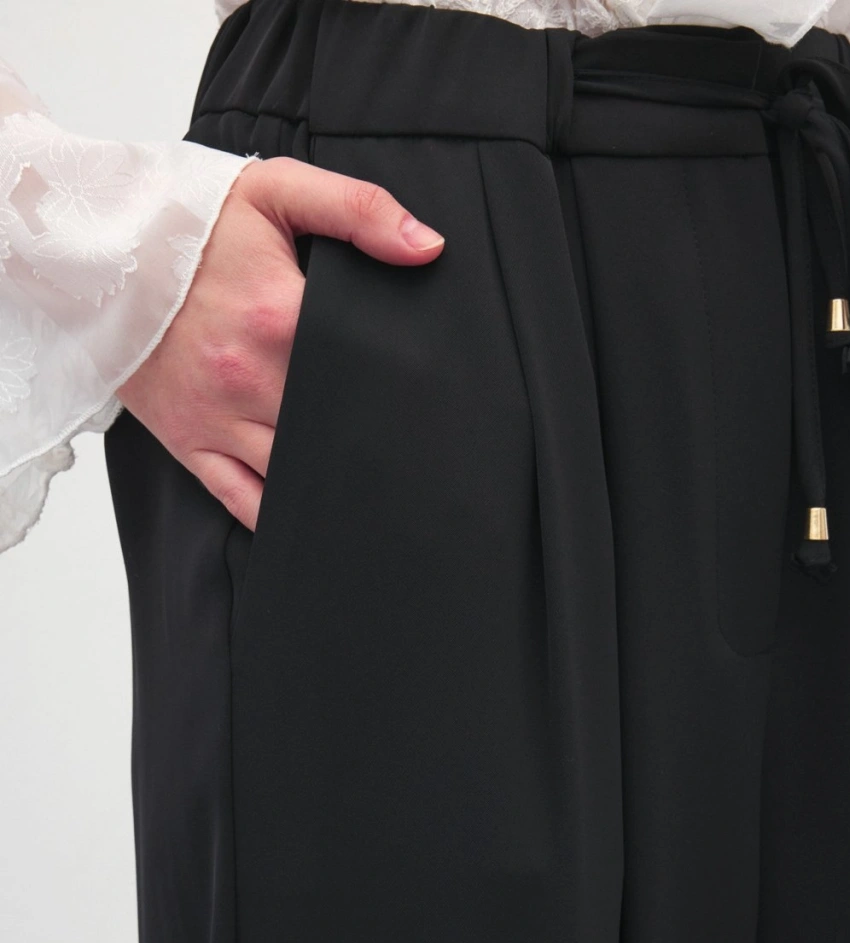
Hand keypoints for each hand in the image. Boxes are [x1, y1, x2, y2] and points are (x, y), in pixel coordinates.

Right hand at [115, 157, 444, 529]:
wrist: (92, 249)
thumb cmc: (186, 221)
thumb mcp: (274, 190)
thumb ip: (358, 210)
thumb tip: (428, 247)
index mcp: (280, 318)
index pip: (365, 371)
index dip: (405, 391)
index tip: (437, 406)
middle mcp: (251, 379)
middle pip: (336, 431)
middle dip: (377, 443)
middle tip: (422, 461)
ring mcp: (219, 419)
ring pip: (296, 475)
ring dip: (336, 485)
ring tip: (382, 499)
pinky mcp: (190, 442)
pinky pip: (243, 500)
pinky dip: (280, 518)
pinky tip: (317, 524)